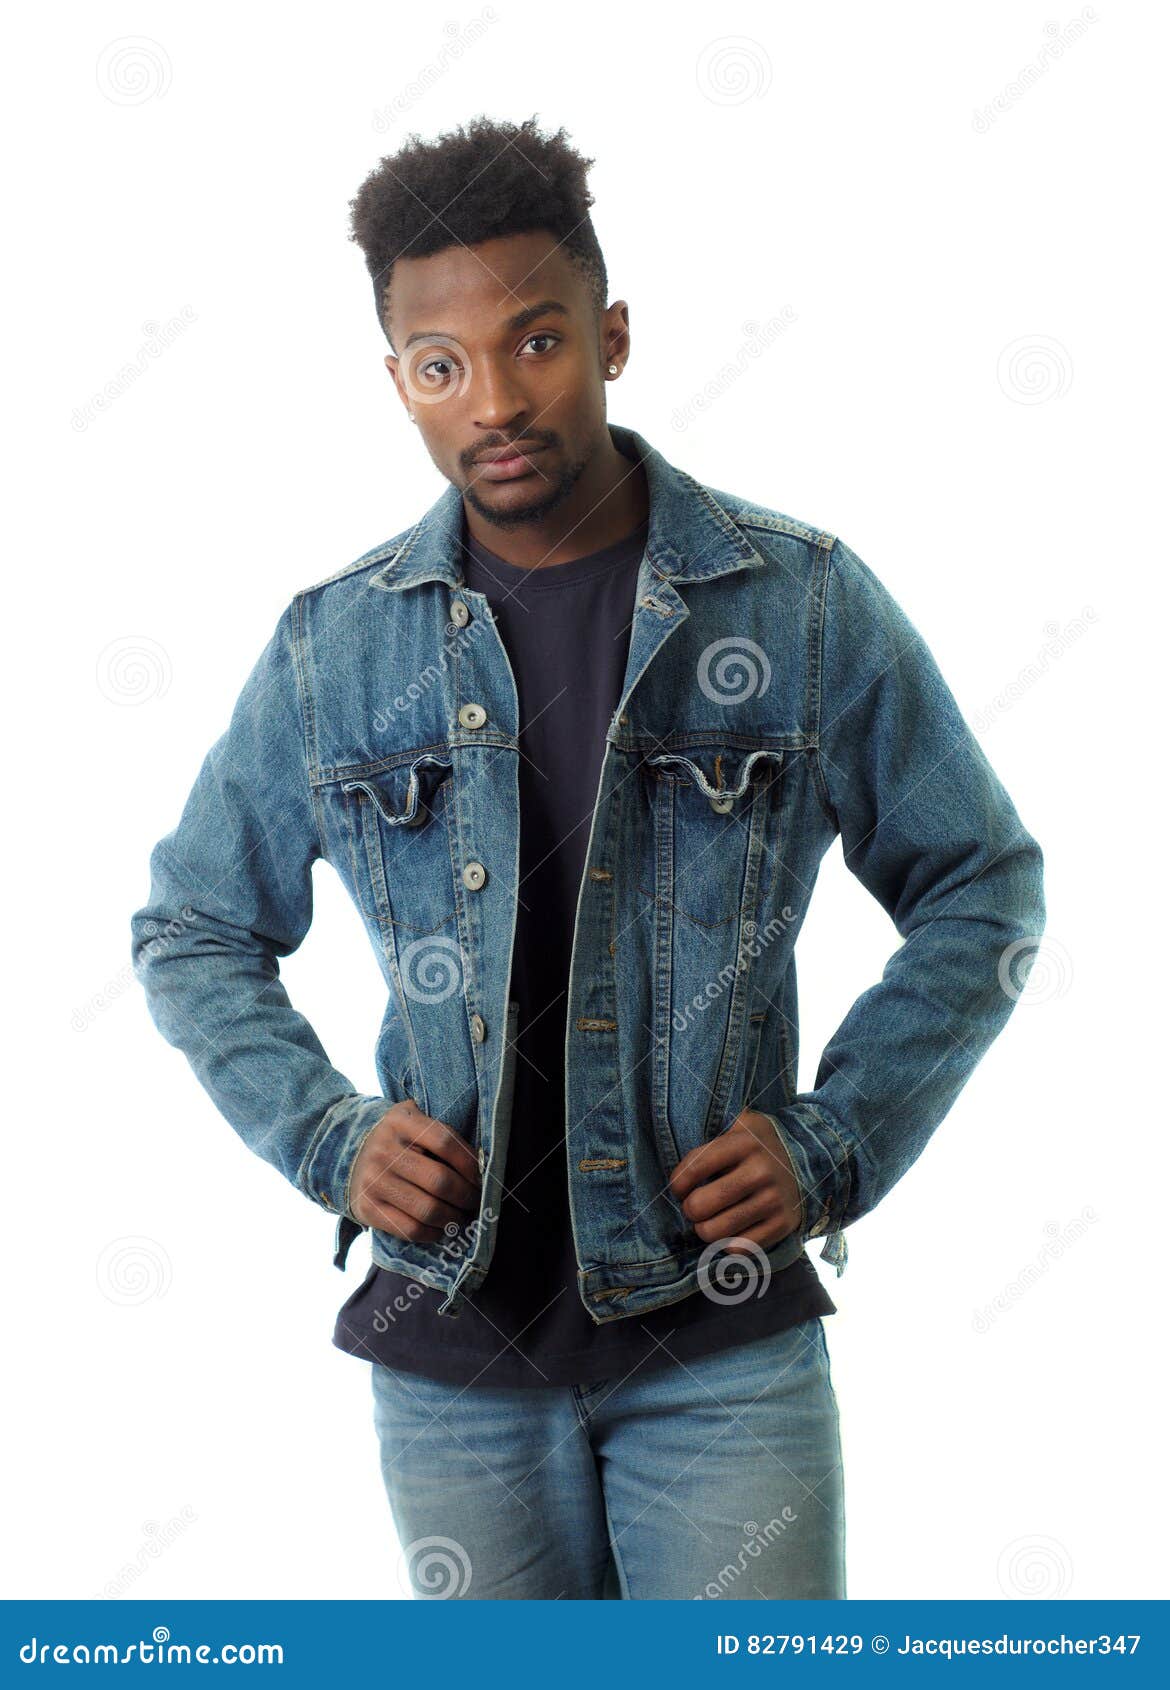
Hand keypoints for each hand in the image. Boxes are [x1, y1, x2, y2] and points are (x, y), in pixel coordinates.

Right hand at [347, 1098, 481, 1243]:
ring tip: (463, 1217)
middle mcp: (383, 1151)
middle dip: (467, 1196)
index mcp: (399, 1122)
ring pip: (428, 1209)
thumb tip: (482, 1164)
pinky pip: (410, 1229)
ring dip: (454, 1218)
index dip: (470, 1163)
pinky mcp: (368, 1209)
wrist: (349, 1157)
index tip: (482, 1177)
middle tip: (476, 1202)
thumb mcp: (412, 1121)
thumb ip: (440, 1133)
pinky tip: (441, 1228)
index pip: (445, 1142)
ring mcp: (373, 1181)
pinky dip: (433, 1233)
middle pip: (440, 1180)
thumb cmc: (397, 1140)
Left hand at [668, 1108, 803, 1253]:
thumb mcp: (743, 1124)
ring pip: (715, 1231)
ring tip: (709, 1220)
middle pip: (700, 1206)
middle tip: (695, 1206)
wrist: (813, 1159)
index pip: (694, 1167)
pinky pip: (738, 1248)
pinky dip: (727, 1243)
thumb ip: (716, 1126)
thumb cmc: (761, 1145)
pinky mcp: (782, 1225)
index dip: (678, 1183)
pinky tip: (730, 1231)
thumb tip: (686, 1137)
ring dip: (704, 1229)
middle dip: (689, 1209)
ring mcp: (773, 1201)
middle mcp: (760, 1172)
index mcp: (744, 1143)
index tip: (680, 1188)